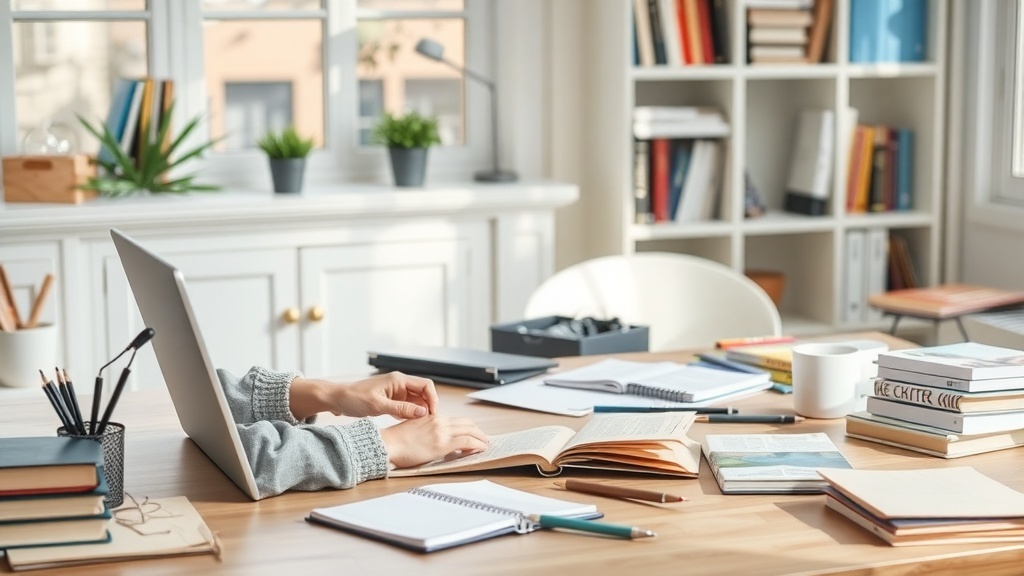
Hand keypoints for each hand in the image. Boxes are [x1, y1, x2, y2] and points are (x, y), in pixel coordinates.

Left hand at [322, 371, 438, 419]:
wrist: (337, 399)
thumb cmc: (354, 398)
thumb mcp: (378, 405)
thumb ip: (401, 409)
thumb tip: (422, 412)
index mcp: (398, 380)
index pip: (425, 385)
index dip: (433, 399)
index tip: (433, 414)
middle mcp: (399, 385)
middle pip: (423, 394)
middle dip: (428, 407)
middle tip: (428, 424)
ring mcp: (395, 393)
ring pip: (416, 402)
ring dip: (419, 413)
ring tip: (420, 427)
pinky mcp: (391, 401)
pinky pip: (407, 407)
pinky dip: (410, 415)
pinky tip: (410, 426)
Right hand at [380, 415, 488, 468]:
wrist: (387, 444)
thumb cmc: (395, 441)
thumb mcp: (413, 430)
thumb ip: (426, 431)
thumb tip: (434, 439)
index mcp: (431, 417)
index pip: (455, 420)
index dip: (467, 426)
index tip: (473, 433)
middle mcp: (438, 421)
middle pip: (466, 423)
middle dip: (477, 431)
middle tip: (483, 439)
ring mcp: (441, 431)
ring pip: (470, 430)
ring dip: (481, 437)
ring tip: (485, 444)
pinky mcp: (442, 443)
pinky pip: (467, 441)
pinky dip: (477, 444)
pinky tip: (481, 449)